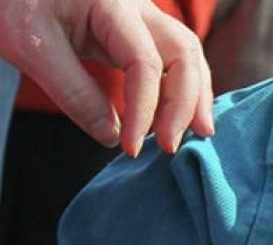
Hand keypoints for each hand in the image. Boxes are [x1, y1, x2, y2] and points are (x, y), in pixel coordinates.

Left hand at [0, 0, 214, 155]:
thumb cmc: (16, 5)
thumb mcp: (31, 48)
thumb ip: (73, 93)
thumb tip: (112, 137)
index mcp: (113, 5)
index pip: (146, 63)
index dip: (144, 110)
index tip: (131, 147)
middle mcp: (139, 8)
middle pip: (184, 55)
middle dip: (184, 105)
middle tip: (170, 146)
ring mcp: (144, 18)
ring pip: (189, 57)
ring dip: (196, 97)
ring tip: (199, 133)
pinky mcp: (141, 33)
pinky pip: (177, 60)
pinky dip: (186, 89)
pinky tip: (185, 116)